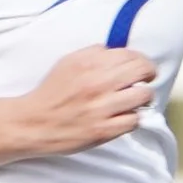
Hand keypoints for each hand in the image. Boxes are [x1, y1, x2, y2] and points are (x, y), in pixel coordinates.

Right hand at [20, 45, 157, 155]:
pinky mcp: (103, 130)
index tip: (141, 67)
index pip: (130, 54)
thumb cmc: (52, 93)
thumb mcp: (68, 62)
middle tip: (146, 80)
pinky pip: (134, 121)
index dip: (141, 60)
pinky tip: (124, 117)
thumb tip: (117, 52)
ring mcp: (101, 108)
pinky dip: (132, 118)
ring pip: (143, 96)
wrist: (33, 122)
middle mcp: (97, 83)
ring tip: (135, 100)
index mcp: (88, 63)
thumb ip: (93, 54)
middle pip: (142, 70)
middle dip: (149, 74)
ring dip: (143, 98)